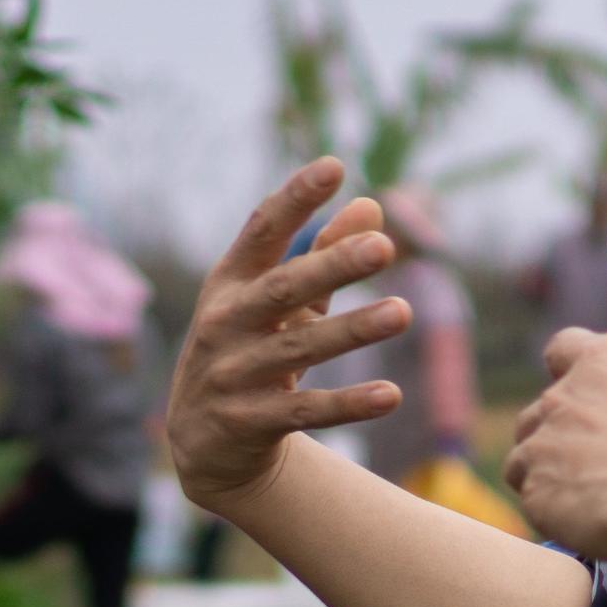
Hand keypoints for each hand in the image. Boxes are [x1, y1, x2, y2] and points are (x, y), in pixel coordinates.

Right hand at [165, 160, 411, 511]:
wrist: (203, 440)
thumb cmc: (249, 348)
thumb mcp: (278, 301)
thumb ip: (321, 255)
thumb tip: (372, 205)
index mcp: (231, 282)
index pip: (262, 231)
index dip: (296, 199)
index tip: (334, 167)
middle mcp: (226, 322)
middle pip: (283, 289)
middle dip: (332, 266)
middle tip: (384, 246)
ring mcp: (233, 374)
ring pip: (299, 349)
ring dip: (352, 330)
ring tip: (403, 311)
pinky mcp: (249, 422)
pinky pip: (305, 410)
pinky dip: (347, 403)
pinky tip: (390, 395)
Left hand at [503, 324, 606, 563]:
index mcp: (603, 364)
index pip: (563, 347)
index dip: (566, 365)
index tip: (580, 386)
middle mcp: (562, 398)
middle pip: (537, 411)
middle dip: (551, 432)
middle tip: (585, 460)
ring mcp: (542, 446)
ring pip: (521, 459)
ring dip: (541, 474)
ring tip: (579, 499)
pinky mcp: (536, 493)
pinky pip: (533, 503)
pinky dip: (551, 513)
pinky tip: (583, 526)